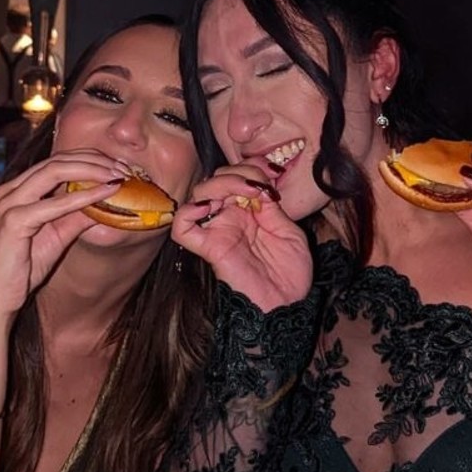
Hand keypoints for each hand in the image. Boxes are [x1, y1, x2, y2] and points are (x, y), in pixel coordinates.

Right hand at [0, 149, 131, 316]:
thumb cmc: (23, 268)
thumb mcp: (58, 235)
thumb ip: (78, 215)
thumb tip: (107, 199)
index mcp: (17, 189)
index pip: (56, 161)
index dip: (89, 159)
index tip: (117, 166)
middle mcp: (9, 190)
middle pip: (57, 160)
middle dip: (94, 160)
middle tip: (122, 168)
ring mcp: (9, 203)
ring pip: (55, 171)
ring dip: (91, 171)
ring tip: (117, 176)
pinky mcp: (13, 221)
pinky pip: (54, 204)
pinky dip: (83, 196)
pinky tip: (105, 194)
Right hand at [172, 164, 312, 311]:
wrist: (287, 306)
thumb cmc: (290, 273)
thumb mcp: (289, 231)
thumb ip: (272, 208)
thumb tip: (259, 185)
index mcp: (250, 211)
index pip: (238, 175)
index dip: (251, 166)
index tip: (272, 174)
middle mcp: (230, 217)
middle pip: (217, 178)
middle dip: (238, 172)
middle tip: (259, 185)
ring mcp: (218, 231)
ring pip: (199, 194)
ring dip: (220, 184)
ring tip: (244, 192)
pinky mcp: (209, 248)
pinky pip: (182, 228)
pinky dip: (188, 212)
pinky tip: (209, 207)